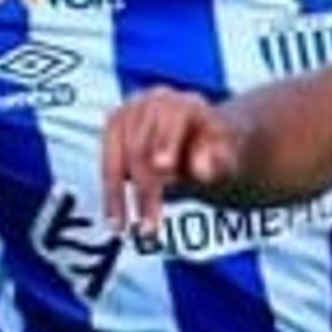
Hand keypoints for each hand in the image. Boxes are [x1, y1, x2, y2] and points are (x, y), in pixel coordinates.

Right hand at [101, 85, 239, 234]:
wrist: (198, 140)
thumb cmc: (215, 152)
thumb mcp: (226, 158)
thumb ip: (217, 161)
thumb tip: (201, 170)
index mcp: (186, 104)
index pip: (172, 120)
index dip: (166, 142)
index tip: (163, 168)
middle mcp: (154, 102)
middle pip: (141, 146)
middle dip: (144, 188)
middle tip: (150, 226)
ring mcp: (129, 112)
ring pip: (117, 157)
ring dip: (119, 196)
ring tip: (123, 229)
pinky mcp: (113, 127)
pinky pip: (106, 164)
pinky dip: (110, 194)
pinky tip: (114, 220)